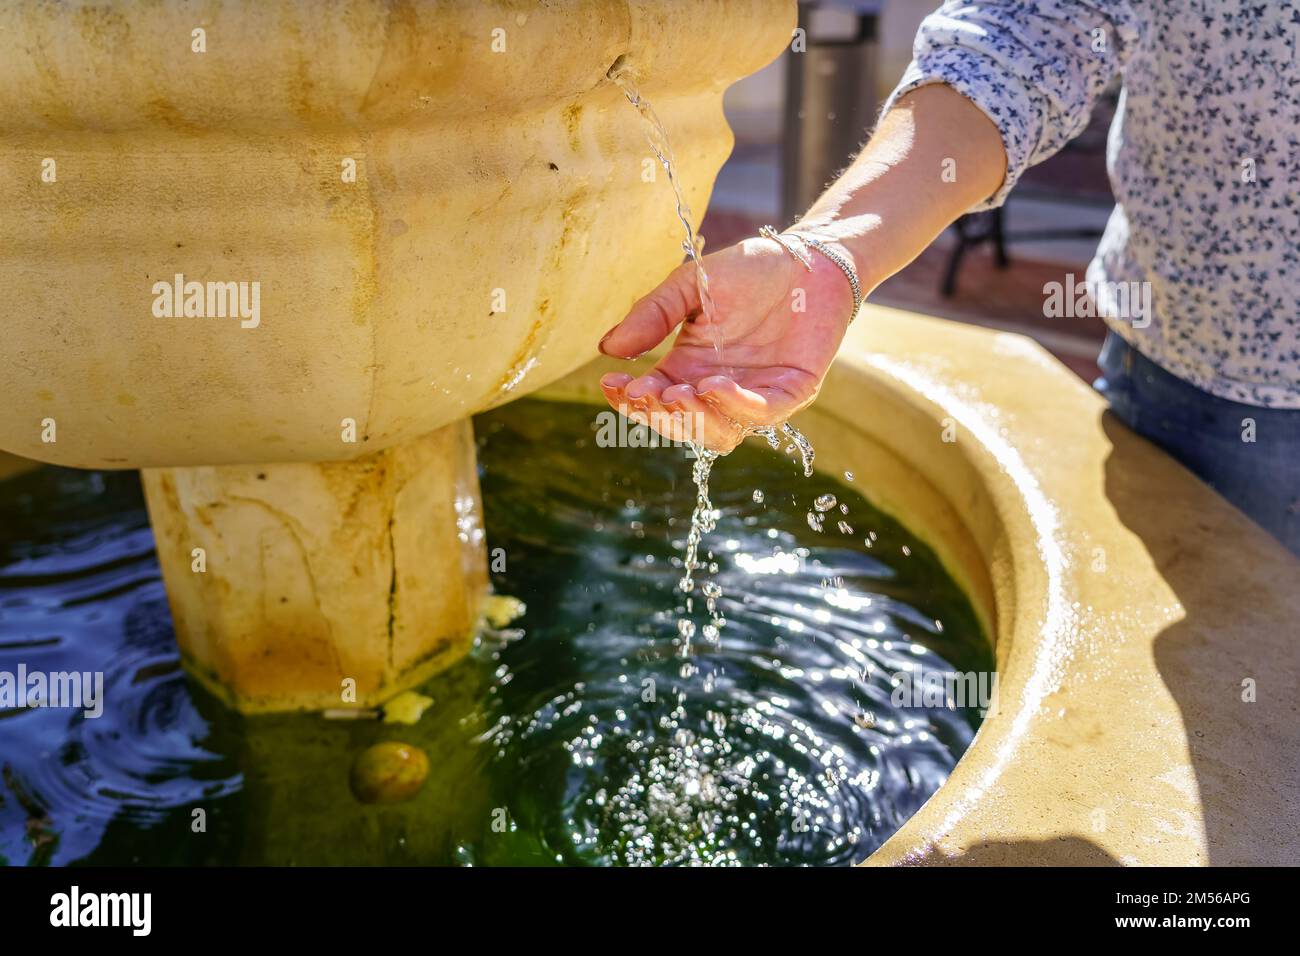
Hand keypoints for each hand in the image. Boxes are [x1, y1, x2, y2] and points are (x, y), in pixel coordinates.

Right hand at [598, 235, 857, 452]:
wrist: (808, 257)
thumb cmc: (750, 269)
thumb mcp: (690, 286)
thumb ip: (653, 315)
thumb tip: (608, 348)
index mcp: (688, 368)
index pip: (652, 400)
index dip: (630, 400)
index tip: (613, 383)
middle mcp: (717, 389)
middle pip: (682, 427)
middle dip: (660, 416)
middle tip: (648, 391)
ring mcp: (754, 396)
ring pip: (719, 435)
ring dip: (695, 420)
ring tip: (680, 393)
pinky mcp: (791, 392)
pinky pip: (763, 415)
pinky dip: (737, 406)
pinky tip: (715, 385)